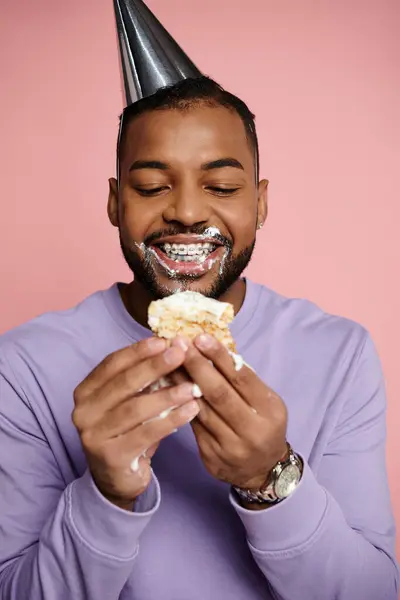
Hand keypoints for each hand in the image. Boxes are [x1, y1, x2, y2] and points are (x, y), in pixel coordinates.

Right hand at [72, 338, 199, 509]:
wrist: (117, 477)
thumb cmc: (126, 430)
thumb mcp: (128, 401)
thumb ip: (142, 378)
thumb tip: (173, 347)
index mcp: (85, 391)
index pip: (112, 364)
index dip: (138, 351)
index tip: (164, 341)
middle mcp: (83, 412)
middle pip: (123, 383)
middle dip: (154, 366)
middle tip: (180, 354)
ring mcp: (94, 435)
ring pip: (135, 409)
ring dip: (167, 395)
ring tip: (193, 386)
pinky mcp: (111, 457)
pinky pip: (146, 433)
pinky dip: (172, 420)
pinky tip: (191, 410)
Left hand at [176, 335, 287, 490]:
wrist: (263, 471)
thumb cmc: (263, 425)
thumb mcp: (265, 401)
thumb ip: (244, 381)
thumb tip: (214, 349)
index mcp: (270, 411)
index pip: (242, 378)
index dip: (220, 356)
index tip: (201, 337)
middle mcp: (252, 430)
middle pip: (219, 393)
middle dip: (197, 365)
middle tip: (179, 343)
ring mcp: (230, 447)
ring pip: (201, 409)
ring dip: (182, 382)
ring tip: (168, 361)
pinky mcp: (211, 458)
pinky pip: (193, 425)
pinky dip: (179, 403)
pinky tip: (168, 387)